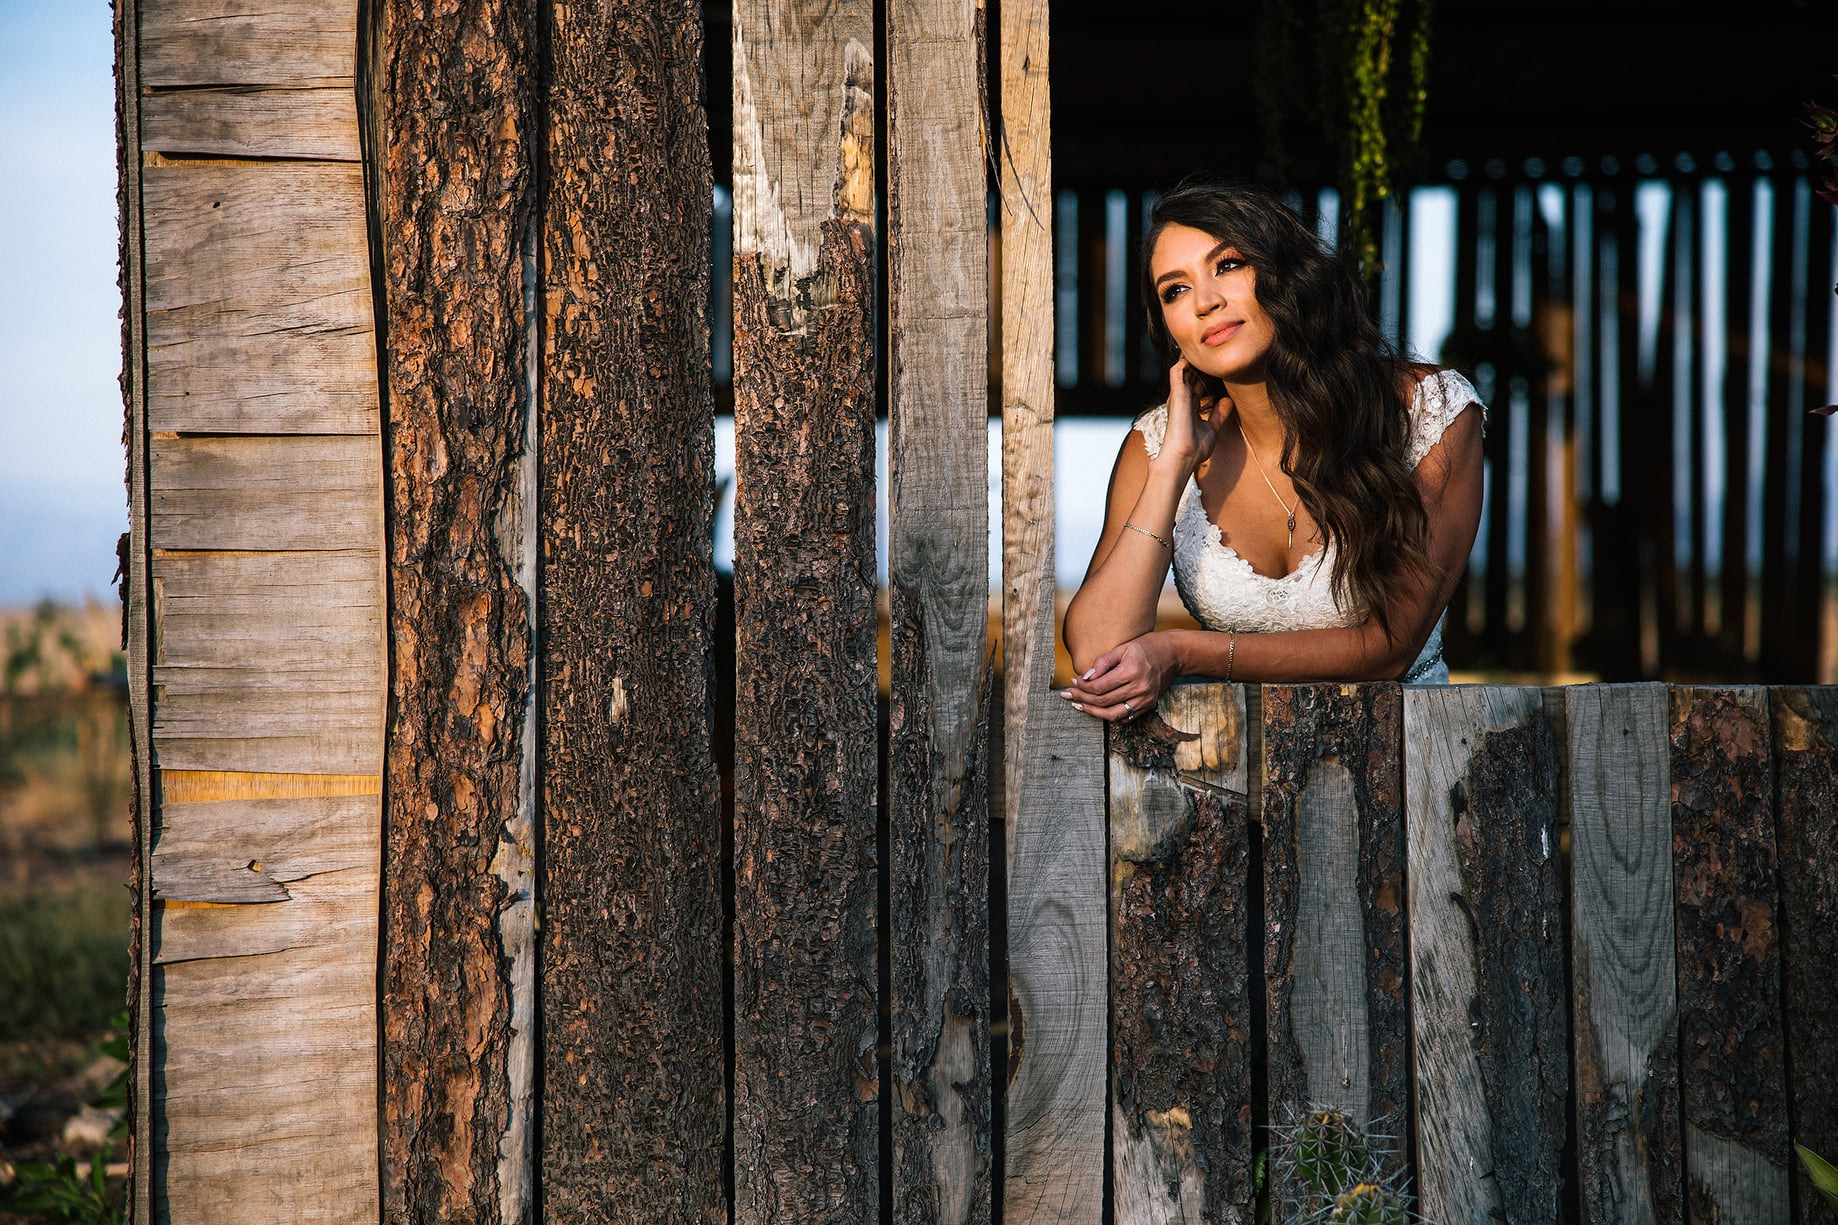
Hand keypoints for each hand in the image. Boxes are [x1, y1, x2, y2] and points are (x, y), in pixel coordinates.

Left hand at [1061, 632, 1180, 721]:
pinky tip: (1098, 709)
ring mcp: (1145, 700)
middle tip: (1068, 695)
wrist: (1173, 654)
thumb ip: (1103, 662)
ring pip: (1113, 715)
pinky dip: (1110, 716)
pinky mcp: (1148, 705)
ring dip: (1093, 712)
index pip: (1099, 687)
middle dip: (1082, 699)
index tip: (1073, 682)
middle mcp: (1140, 688)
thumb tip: (1085, 677)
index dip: (1082, 687)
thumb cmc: (1147, 647)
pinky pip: (1125, 717)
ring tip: (1079, 705)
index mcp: (1132, 672)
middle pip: (1103, 702)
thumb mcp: (1123, 648)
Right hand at [1156, 358, 1231, 472]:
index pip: (1198, 385)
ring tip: (1199, 343)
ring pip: (1183, 370)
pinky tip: (1191, 351)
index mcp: (1190, 407)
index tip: (1216, 364)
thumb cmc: (1195, 448)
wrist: (1184, 457)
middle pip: (1191, 375)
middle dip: (1199, 363)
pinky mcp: (1176, 394)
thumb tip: (1227, 400)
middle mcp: (1183, 400)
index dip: (1206, 374)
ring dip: (1190, 358)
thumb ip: (1219, 414)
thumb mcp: (1213, 429)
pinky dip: (1183, 361)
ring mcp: (1178, 396)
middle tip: (1210, 347)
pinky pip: (1177, 371)